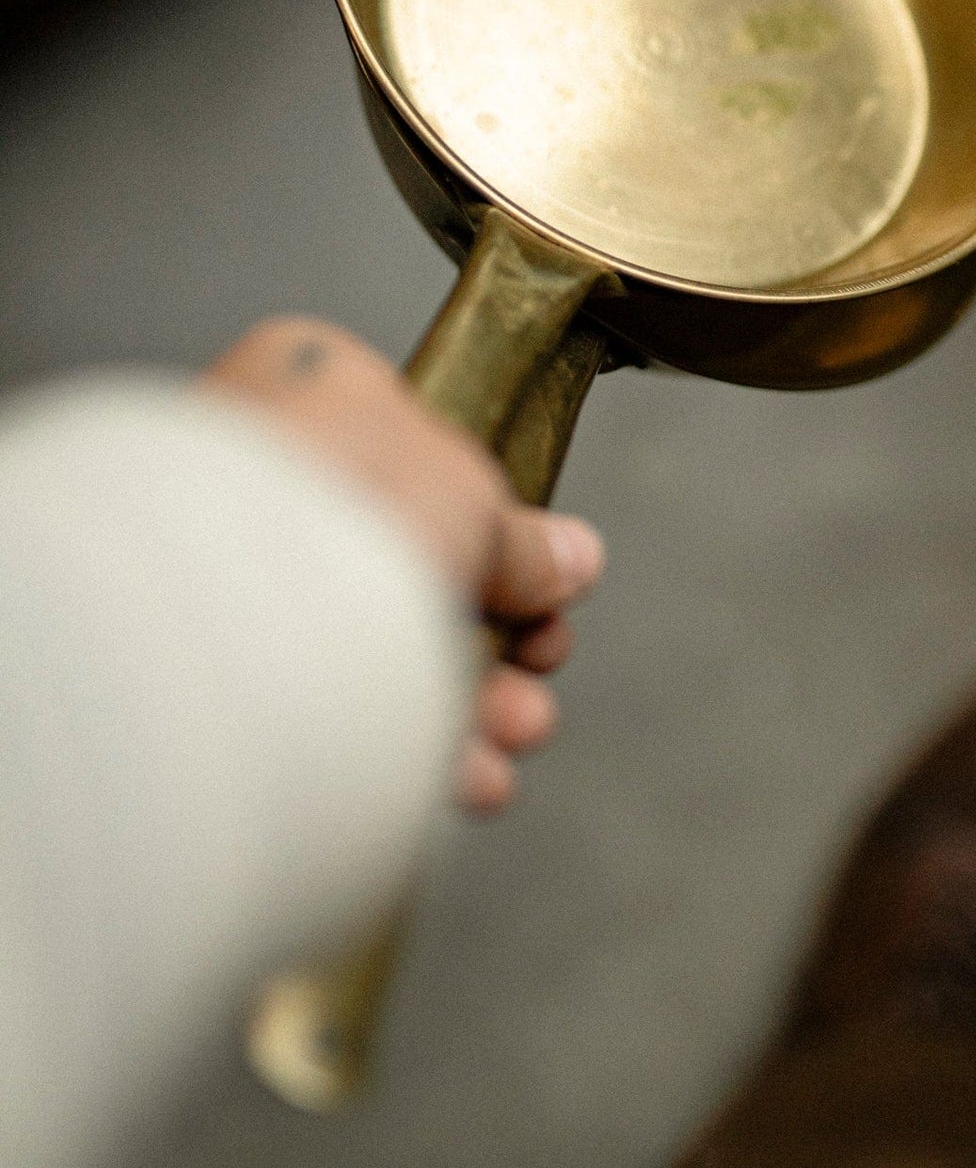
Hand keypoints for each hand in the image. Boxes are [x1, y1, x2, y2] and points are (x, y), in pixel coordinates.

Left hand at [202, 318, 604, 815]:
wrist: (229, 605)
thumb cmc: (342, 505)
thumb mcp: (473, 495)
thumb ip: (523, 538)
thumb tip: (571, 559)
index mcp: (308, 390)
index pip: (418, 451)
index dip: (498, 524)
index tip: (547, 579)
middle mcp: (262, 475)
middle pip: (411, 563)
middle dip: (498, 636)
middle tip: (540, 664)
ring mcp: (231, 573)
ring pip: (374, 644)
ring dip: (470, 700)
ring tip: (515, 734)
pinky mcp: (213, 674)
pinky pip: (328, 705)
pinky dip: (408, 743)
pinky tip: (466, 777)